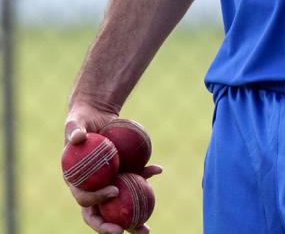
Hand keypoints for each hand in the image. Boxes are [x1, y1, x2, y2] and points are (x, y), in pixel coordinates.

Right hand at [64, 103, 161, 233]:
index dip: (96, 199)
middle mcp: (91, 188)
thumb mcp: (75, 122)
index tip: (113, 191)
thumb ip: (74, 130)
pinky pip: (133, 179)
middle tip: (124, 230)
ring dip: (132, 219)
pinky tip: (158, 169)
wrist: (94, 115)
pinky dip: (145, 175)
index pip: (83, 198)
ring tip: (146, 230)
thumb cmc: (82, 119)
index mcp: (77, 182)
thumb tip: (78, 138)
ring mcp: (106, 183)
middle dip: (109, 227)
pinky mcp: (120, 174)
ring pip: (118, 206)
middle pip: (99, 214)